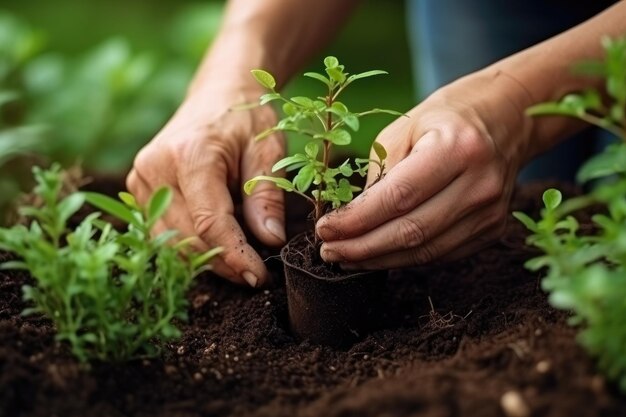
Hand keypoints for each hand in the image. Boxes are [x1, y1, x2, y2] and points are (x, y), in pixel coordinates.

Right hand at [126, 85, 284, 286]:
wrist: (218, 94)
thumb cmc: (246, 119)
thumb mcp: (268, 151)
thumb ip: (266, 197)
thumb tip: (270, 241)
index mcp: (190, 154)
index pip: (209, 222)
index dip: (235, 255)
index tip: (259, 276)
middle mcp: (155, 168)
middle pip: (186, 237)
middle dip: (223, 263)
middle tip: (255, 274)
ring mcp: (141, 180)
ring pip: (170, 241)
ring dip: (206, 259)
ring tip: (240, 261)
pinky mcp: (139, 189)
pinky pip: (163, 232)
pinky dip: (191, 246)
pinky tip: (219, 245)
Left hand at [316, 69, 532, 268]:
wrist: (506, 118)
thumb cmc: (446, 118)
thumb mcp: (403, 129)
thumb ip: (379, 175)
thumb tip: (350, 221)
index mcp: (457, 148)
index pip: (398, 198)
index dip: (357, 220)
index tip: (324, 229)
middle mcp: (480, 184)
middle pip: (411, 232)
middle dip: (362, 248)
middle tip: (329, 251)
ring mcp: (491, 211)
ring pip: (425, 252)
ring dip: (380, 260)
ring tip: (347, 257)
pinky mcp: (493, 229)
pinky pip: (441, 254)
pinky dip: (405, 259)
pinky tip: (378, 255)